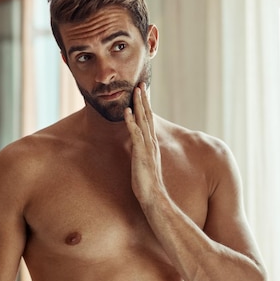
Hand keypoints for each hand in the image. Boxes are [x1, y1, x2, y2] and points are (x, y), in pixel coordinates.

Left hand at [124, 83, 164, 203]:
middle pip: (147, 115)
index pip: (149, 120)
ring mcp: (147, 146)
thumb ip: (141, 153)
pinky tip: (126, 111)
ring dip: (138, 105)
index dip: (145, 106)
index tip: (142, 94)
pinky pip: (135, 133)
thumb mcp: (144, 163)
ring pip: (143, 120)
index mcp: (152, 143)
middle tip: (141, 84)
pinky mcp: (140, 152)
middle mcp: (151, 141)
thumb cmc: (147, 183)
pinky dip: (130, 121)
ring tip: (135, 91)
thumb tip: (136, 148)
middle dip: (143, 99)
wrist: (153, 196)